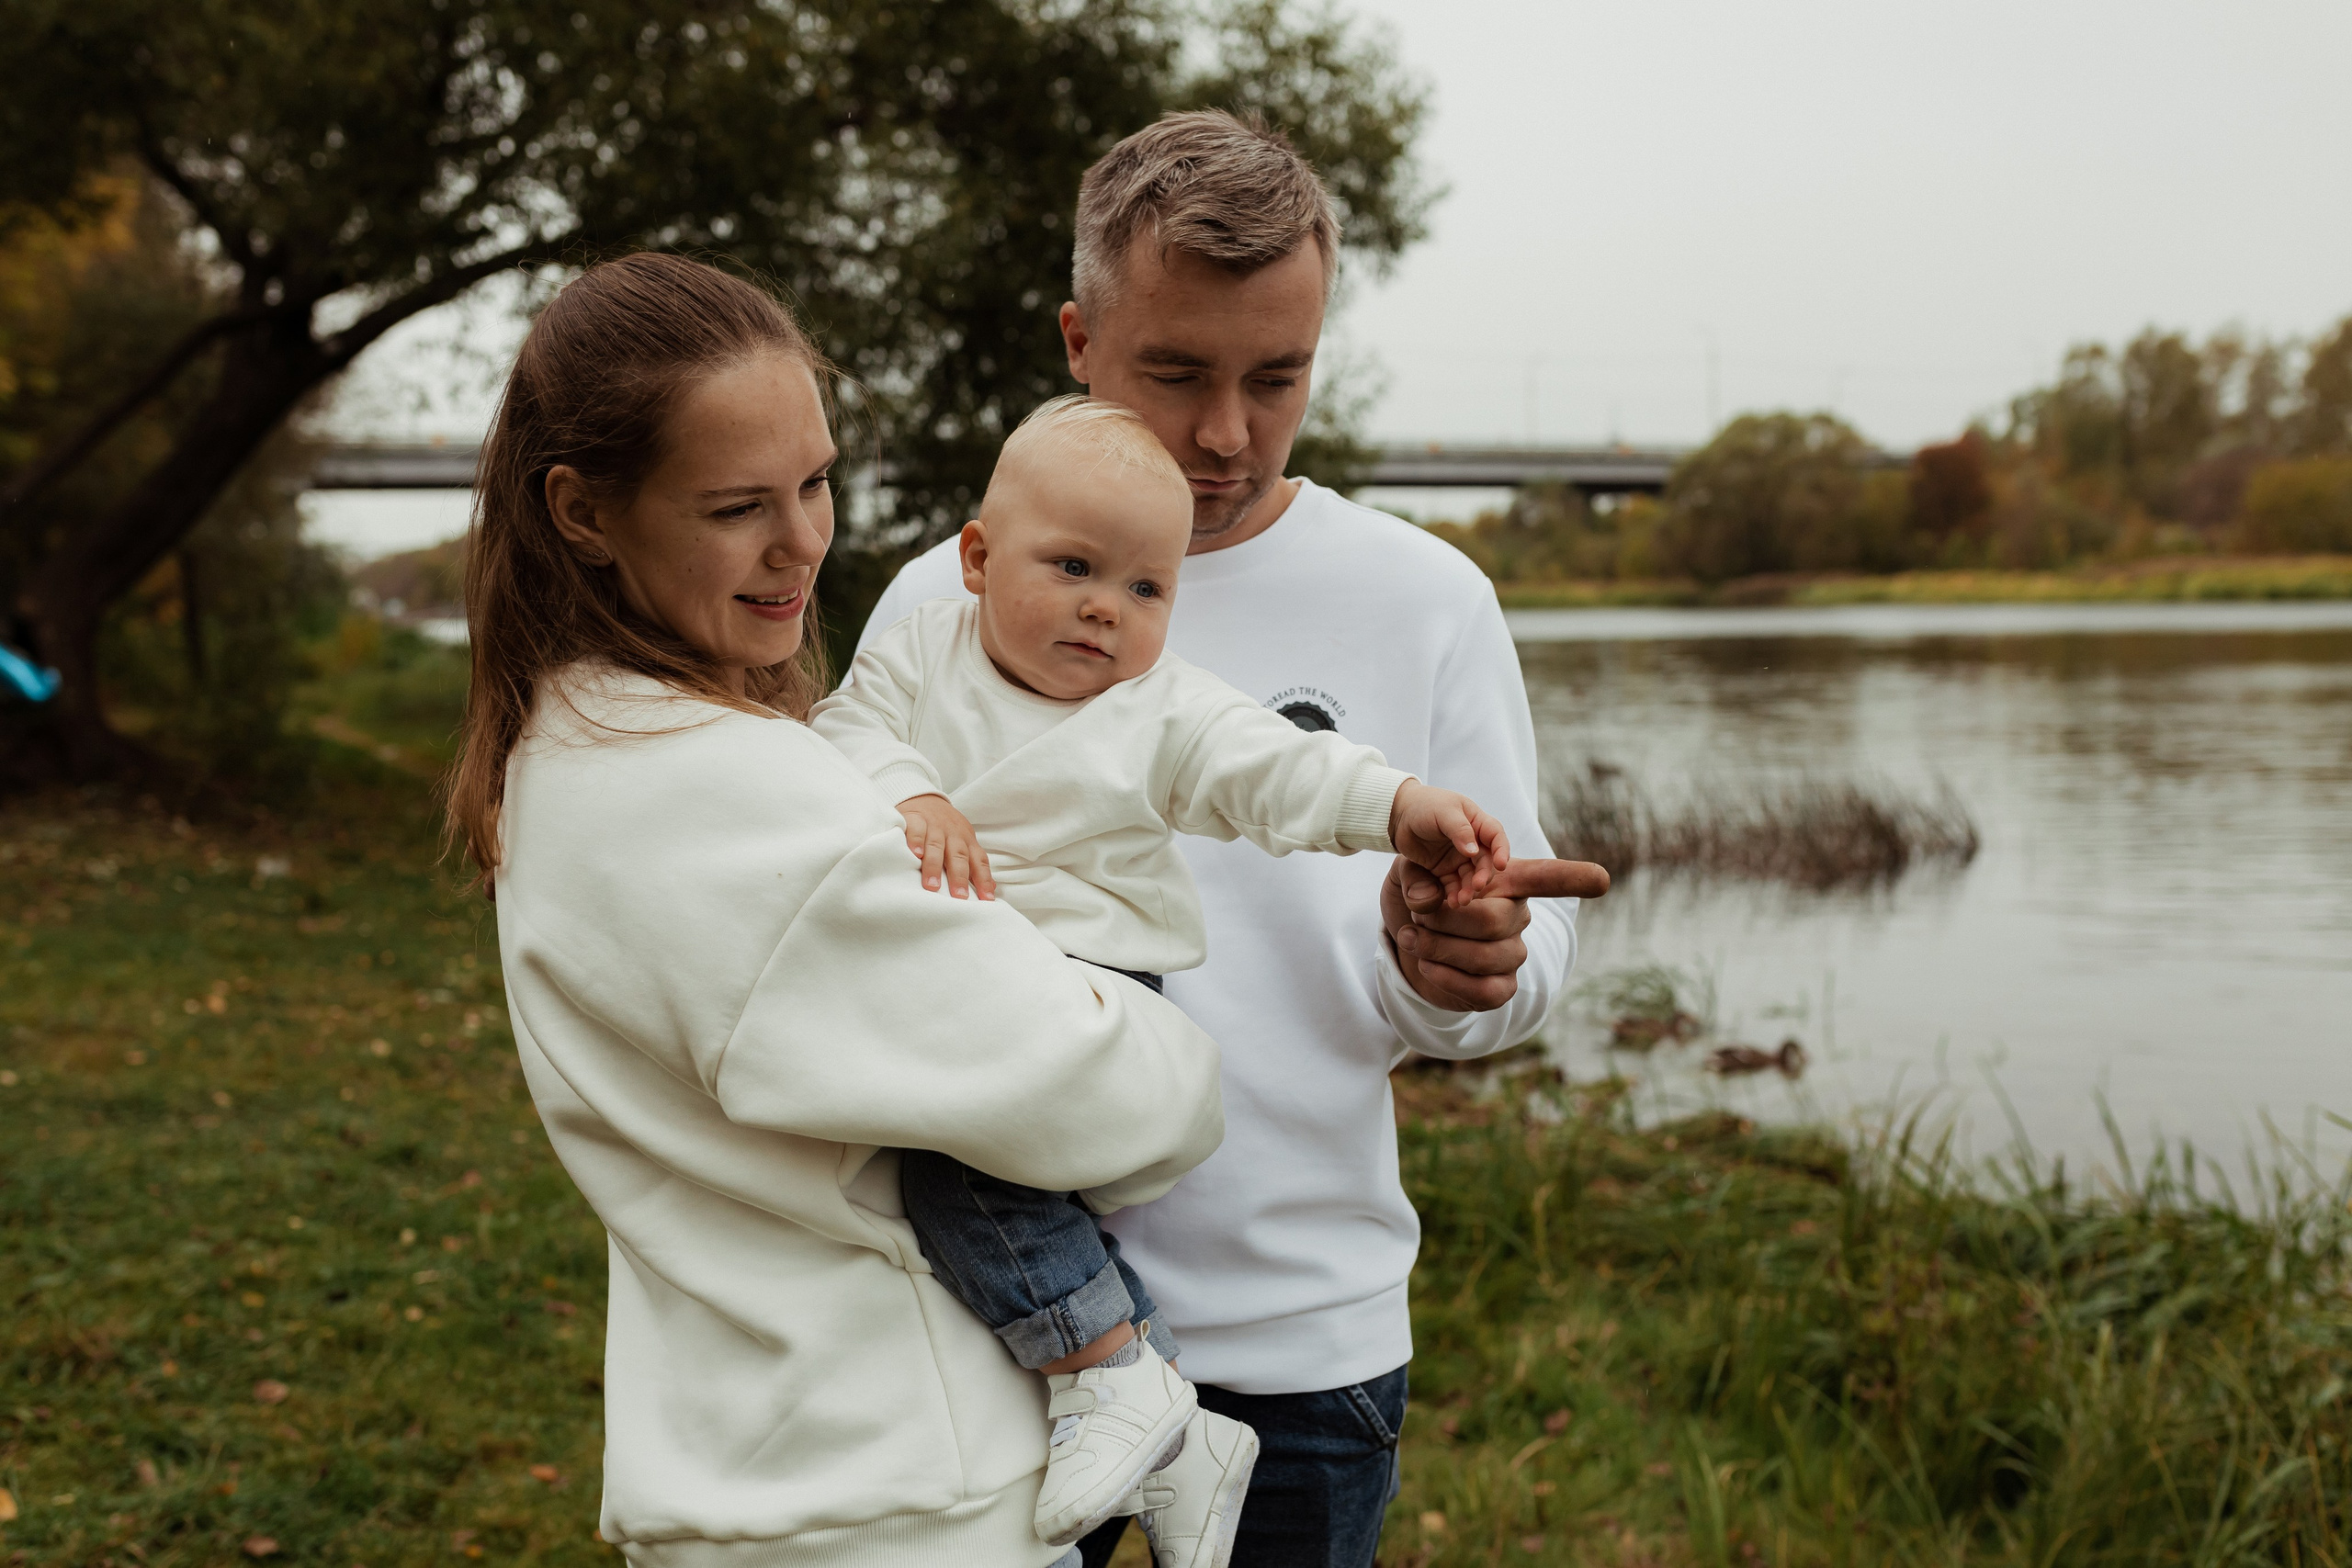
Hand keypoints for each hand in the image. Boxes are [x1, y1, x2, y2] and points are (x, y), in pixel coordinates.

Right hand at [897, 794, 994, 899]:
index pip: (979, 861)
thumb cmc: (945, 828)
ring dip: (935, 865)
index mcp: (967, 842)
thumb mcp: (963, 843)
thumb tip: (991, 890)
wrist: (924, 799)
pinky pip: (916, 829)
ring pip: (936, 845)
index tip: (987, 900)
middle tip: (959, 897)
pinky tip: (915, 854)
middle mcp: (953, 834)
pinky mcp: (915, 818)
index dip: (984, 880)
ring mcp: (934, 825)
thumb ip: (974, 865)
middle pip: (959, 856)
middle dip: (960, 877)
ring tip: (933, 886)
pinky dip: (916, 841)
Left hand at [1380, 855, 1611, 1011]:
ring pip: (1485, 956)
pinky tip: (1426, 964)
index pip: (1547, 878)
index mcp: (1507, 881)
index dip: (1573, 879)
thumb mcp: (1409, 877)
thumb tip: (1426, 898)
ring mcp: (1514, 955)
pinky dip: (1448, 978)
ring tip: (1410, 936)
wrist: (1407, 941)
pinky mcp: (1501, 989)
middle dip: (1444, 920)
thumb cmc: (1417, 900)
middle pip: (1494, 920)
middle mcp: (1519, 917)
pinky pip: (1483, 990)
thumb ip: (1417, 877)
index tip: (1603, 879)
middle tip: (1415, 916)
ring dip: (1437, 947)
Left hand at [1387, 781, 1508, 907]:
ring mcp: (1459, 858)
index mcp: (1477, 822)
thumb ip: (1460, 830)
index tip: (1500, 865)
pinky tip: (1453, 902)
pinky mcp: (1445, 870)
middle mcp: (1472, 842)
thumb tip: (1474, 851)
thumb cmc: (1424, 805)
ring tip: (1462, 901)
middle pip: (1485, 861)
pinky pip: (1454, 885)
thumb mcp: (1444, 812)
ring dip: (1469, 889)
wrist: (1397, 815)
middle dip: (1483, 875)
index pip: (1496, 836)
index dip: (1501, 850)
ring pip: (1471, 876)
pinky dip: (1455, 894)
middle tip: (1477, 886)